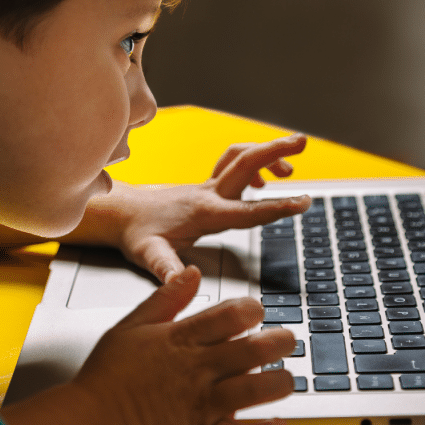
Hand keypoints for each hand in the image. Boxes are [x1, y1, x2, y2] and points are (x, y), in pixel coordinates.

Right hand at [73, 266, 294, 424]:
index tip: (257, 310)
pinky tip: (277, 423)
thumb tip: (191, 272)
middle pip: (252, 350)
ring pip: (254, 390)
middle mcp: (196, 370)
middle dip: (278, 342)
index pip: (229, 315)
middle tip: (287, 340)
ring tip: (286, 379)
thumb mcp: (131, 326)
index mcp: (181, 340)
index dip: (252, 309)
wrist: (87, 422)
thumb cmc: (107, 377)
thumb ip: (165, 299)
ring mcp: (200, 404)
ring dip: (278, 384)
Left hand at [111, 134, 310, 282]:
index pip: (248, 209)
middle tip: (303, 142)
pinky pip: (233, 164)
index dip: (278, 206)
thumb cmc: (137, 235)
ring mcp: (207, 187)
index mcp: (205, 212)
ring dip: (267, 153)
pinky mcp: (205, 186)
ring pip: (240, 157)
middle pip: (246, 163)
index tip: (302, 202)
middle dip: (276, 150)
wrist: (122, 214)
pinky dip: (253, 163)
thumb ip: (166, 268)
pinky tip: (262, 180)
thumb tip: (180, 282)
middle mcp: (209, 193)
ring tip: (291, 164)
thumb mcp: (149, 255)